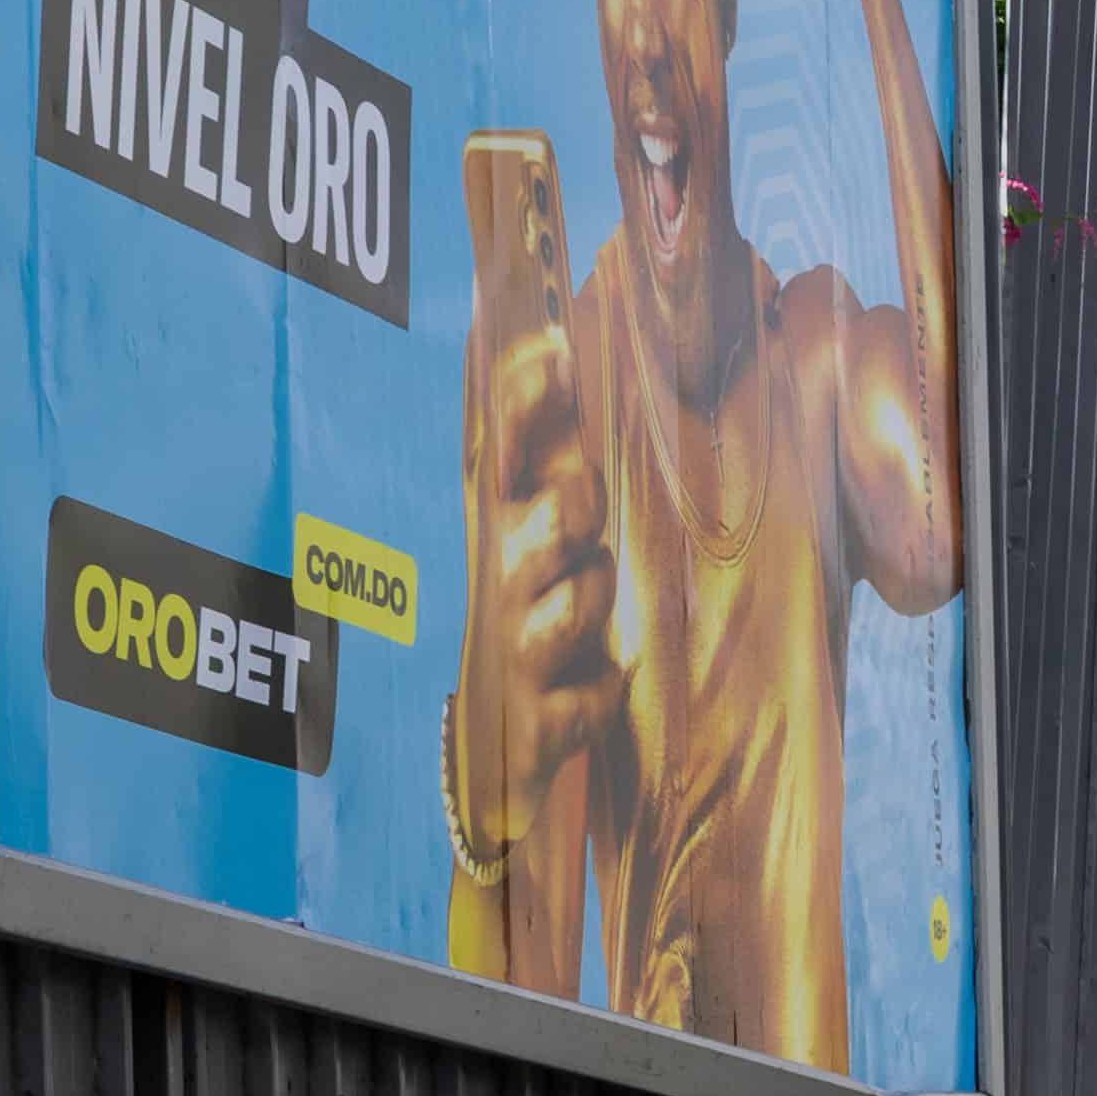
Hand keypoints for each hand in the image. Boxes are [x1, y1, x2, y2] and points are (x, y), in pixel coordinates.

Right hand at [459, 316, 615, 794]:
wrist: (496, 754)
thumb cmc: (532, 621)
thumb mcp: (538, 535)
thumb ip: (553, 457)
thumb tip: (560, 345)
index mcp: (502, 527)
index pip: (500, 446)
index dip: (524, 396)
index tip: (559, 341)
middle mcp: (500, 580)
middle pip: (534, 519)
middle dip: (568, 505)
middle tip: (583, 502)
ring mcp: (513, 649)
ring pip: (570, 603)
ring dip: (589, 601)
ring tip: (585, 612)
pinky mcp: (534, 723)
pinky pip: (589, 697)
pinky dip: (600, 697)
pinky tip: (594, 694)